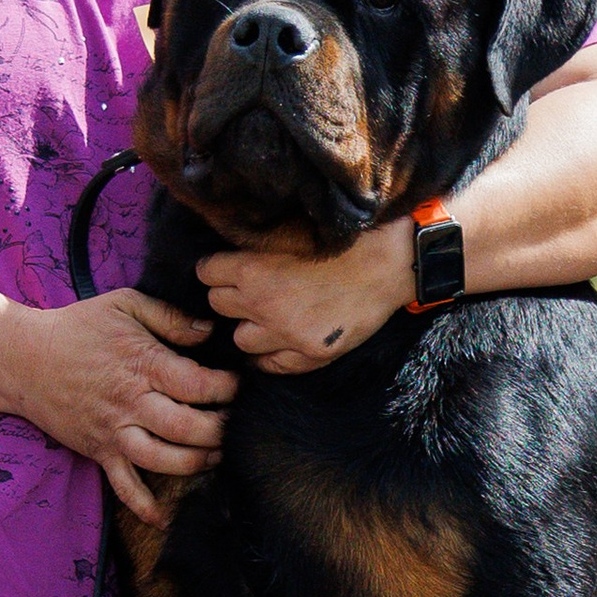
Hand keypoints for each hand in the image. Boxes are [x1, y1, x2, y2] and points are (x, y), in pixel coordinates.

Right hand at [0, 289, 233, 517]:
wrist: (23, 359)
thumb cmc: (77, 327)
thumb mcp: (125, 304)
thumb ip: (170, 317)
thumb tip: (209, 332)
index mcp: (142, 364)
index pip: (198, 384)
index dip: (228, 389)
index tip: (242, 387)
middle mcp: (130, 402)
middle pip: (186, 427)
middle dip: (220, 431)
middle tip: (237, 427)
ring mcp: (113, 430)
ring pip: (162, 459)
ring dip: (195, 464)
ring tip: (214, 456)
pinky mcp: (99, 450)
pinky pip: (122, 485)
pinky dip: (143, 506)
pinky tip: (164, 518)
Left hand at [198, 215, 415, 372]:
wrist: (389, 263)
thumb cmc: (342, 239)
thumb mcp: (291, 230)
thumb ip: (255, 244)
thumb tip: (227, 247)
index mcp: (254, 271)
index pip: (206, 272)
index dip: (216, 267)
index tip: (225, 266)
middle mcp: (263, 307)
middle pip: (218, 305)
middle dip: (230, 295)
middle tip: (249, 288)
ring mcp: (286, 336)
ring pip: (240, 339)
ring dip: (249, 326)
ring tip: (266, 316)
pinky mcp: (309, 355)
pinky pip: (270, 366)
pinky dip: (269, 354)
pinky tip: (278, 340)